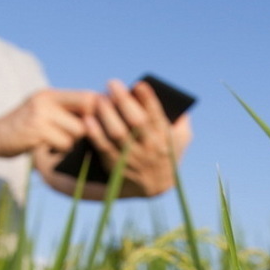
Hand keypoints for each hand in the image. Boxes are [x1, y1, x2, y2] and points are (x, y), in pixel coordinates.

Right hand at [0, 89, 97, 156]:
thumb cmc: (22, 129)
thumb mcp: (43, 112)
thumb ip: (66, 111)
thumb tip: (102, 116)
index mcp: (50, 94)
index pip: (88, 97)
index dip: (100, 111)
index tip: (99, 125)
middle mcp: (46, 99)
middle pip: (88, 115)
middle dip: (87, 129)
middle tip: (76, 136)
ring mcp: (41, 114)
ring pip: (79, 132)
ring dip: (72, 142)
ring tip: (55, 141)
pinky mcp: (37, 130)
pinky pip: (65, 143)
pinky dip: (60, 149)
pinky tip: (46, 147)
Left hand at [83, 79, 192, 196]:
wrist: (155, 186)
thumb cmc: (167, 153)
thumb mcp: (182, 138)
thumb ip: (181, 119)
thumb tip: (174, 98)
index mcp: (165, 137)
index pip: (157, 115)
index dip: (148, 99)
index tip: (139, 84)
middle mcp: (150, 147)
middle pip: (136, 122)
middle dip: (123, 100)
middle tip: (112, 83)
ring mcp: (133, 157)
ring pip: (118, 133)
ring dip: (107, 114)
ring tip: (99, 99)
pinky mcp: (116, 165)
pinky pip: (104, 147)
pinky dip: (95, 133)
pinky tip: (88, 118)